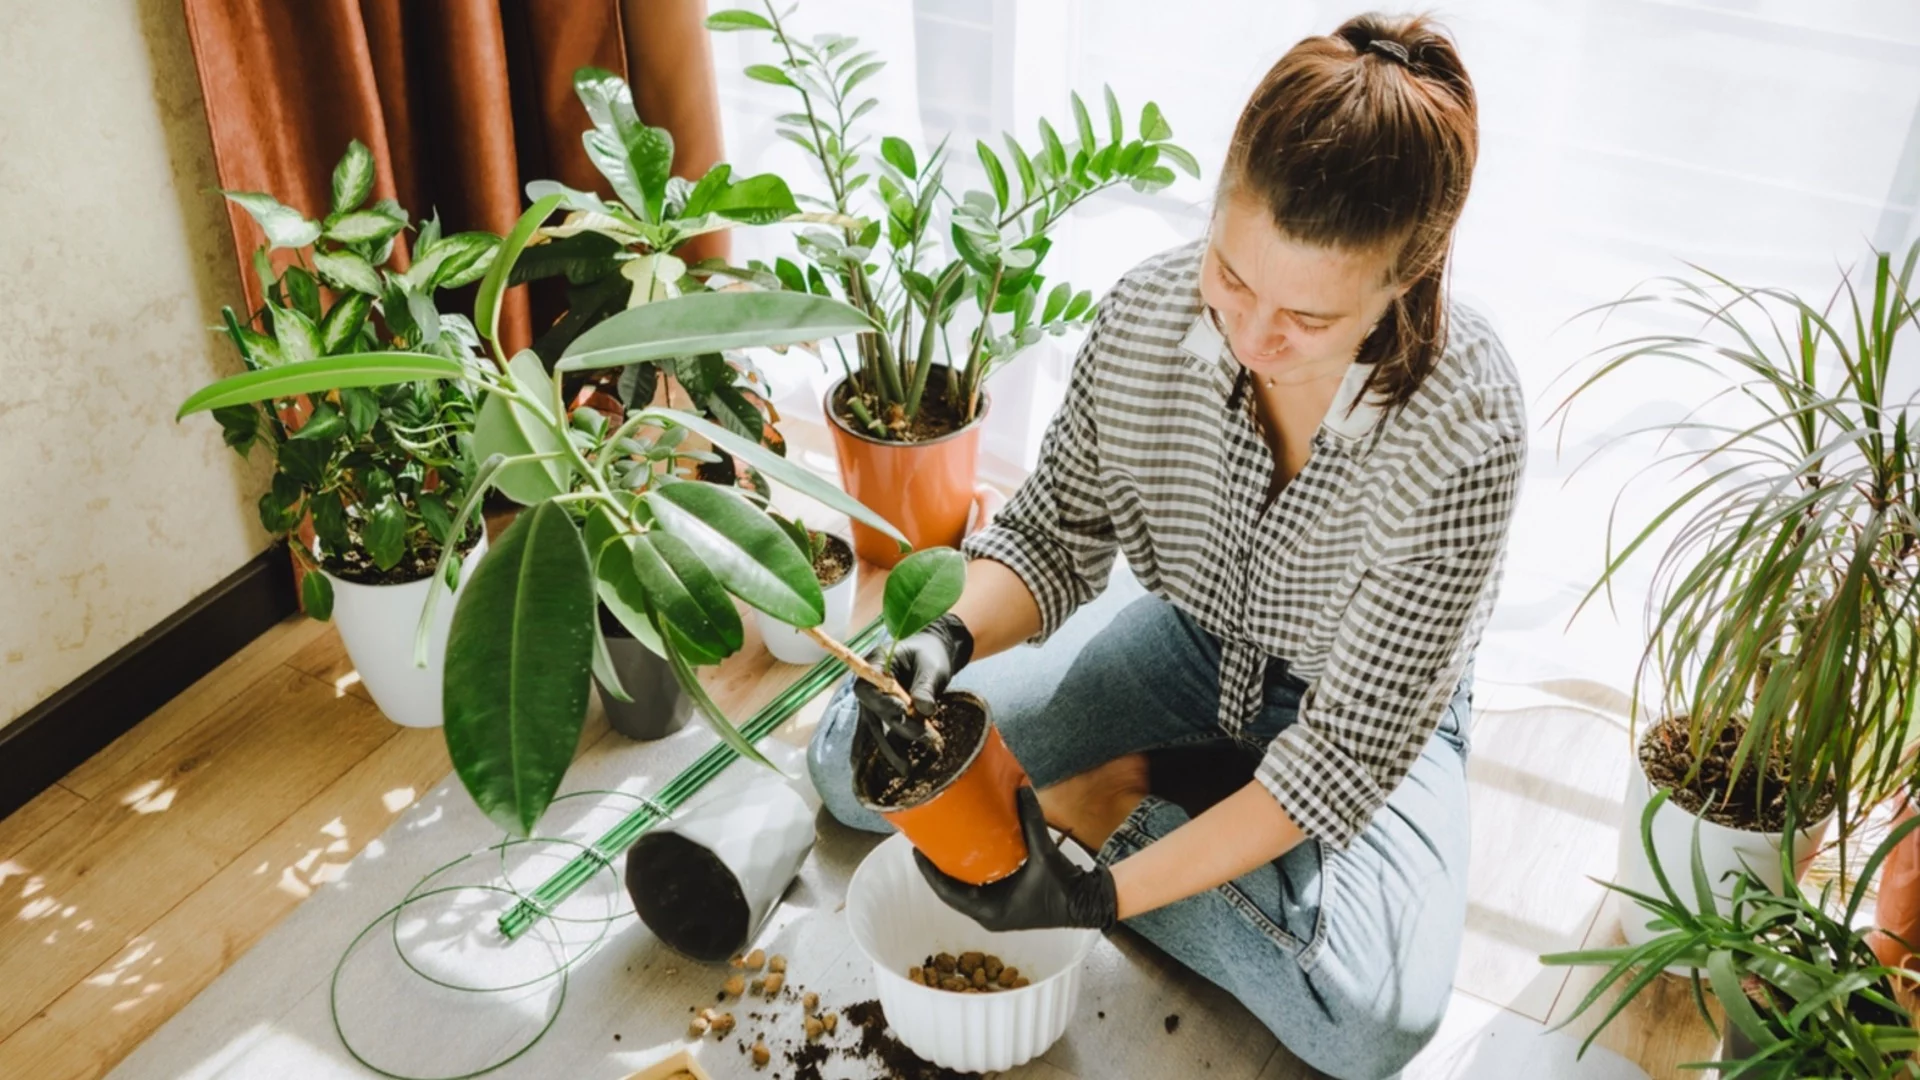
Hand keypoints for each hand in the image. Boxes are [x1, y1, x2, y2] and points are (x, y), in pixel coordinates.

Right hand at [855, 612, 973, 773]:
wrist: (933, 653)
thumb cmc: (930, 654)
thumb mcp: (932, 666)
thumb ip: (926, 686)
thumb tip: (925, 710)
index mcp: (874, 666)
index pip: (869, 689)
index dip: (882, 703)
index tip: (902, 711)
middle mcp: (869, 687)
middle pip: (873, 714)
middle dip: (895, 731)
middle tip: (921, 739)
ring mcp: (874, 703)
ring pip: (875, 730)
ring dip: (889, 750)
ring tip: (905, 769)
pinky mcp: (884, 715)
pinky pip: (880, 735)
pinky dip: (887, 751)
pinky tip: (891, 768)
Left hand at [913, 786, 1117, 931]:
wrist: (1087, 903)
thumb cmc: (1063, 886)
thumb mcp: (1044, 852)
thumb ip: (1031, 820)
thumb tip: (1021, 788)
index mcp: (990, 911)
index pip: (947, 893)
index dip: (929, 872)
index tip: (916, 851)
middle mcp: (988, 915)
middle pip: (950, 891)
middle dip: (936, 868)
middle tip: (925, 842)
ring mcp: (995, 911)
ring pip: (962, 890)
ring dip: (951, 870)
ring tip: (939, 844)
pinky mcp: (1003, 904)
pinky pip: (976, 888)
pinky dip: (967, 873)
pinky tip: (964, 853)